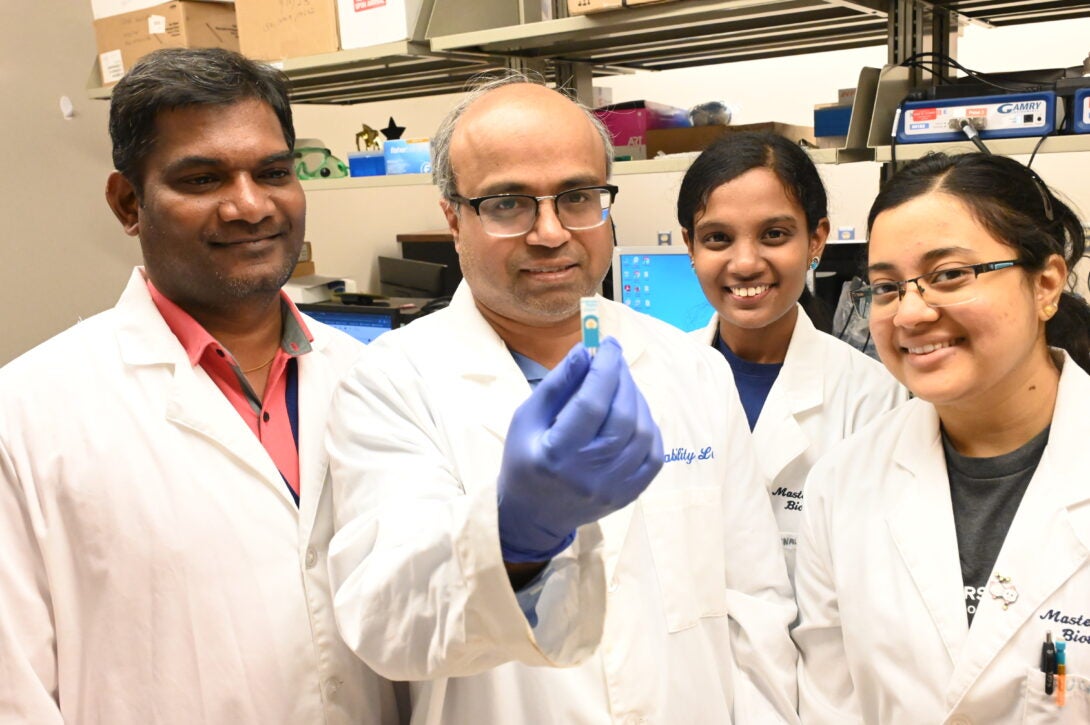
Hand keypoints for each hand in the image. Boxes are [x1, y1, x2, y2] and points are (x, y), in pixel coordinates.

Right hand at [497, 338, 663, 562]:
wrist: (533, 516)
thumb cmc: (524, 460)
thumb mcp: (526, 419)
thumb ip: (556, 385)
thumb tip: (584, 351)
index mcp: (556, 455)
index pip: (592, 403)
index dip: (606, 368)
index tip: (608, 343)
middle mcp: (589, 475)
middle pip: (623, 417)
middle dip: (623, 379)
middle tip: (614, 359)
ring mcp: (614, 489)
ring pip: (644, 433)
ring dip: (638, 400)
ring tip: (621, 385)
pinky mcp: (629, 495)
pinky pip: (654, 455)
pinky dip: (649, 427)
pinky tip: (633, 414)